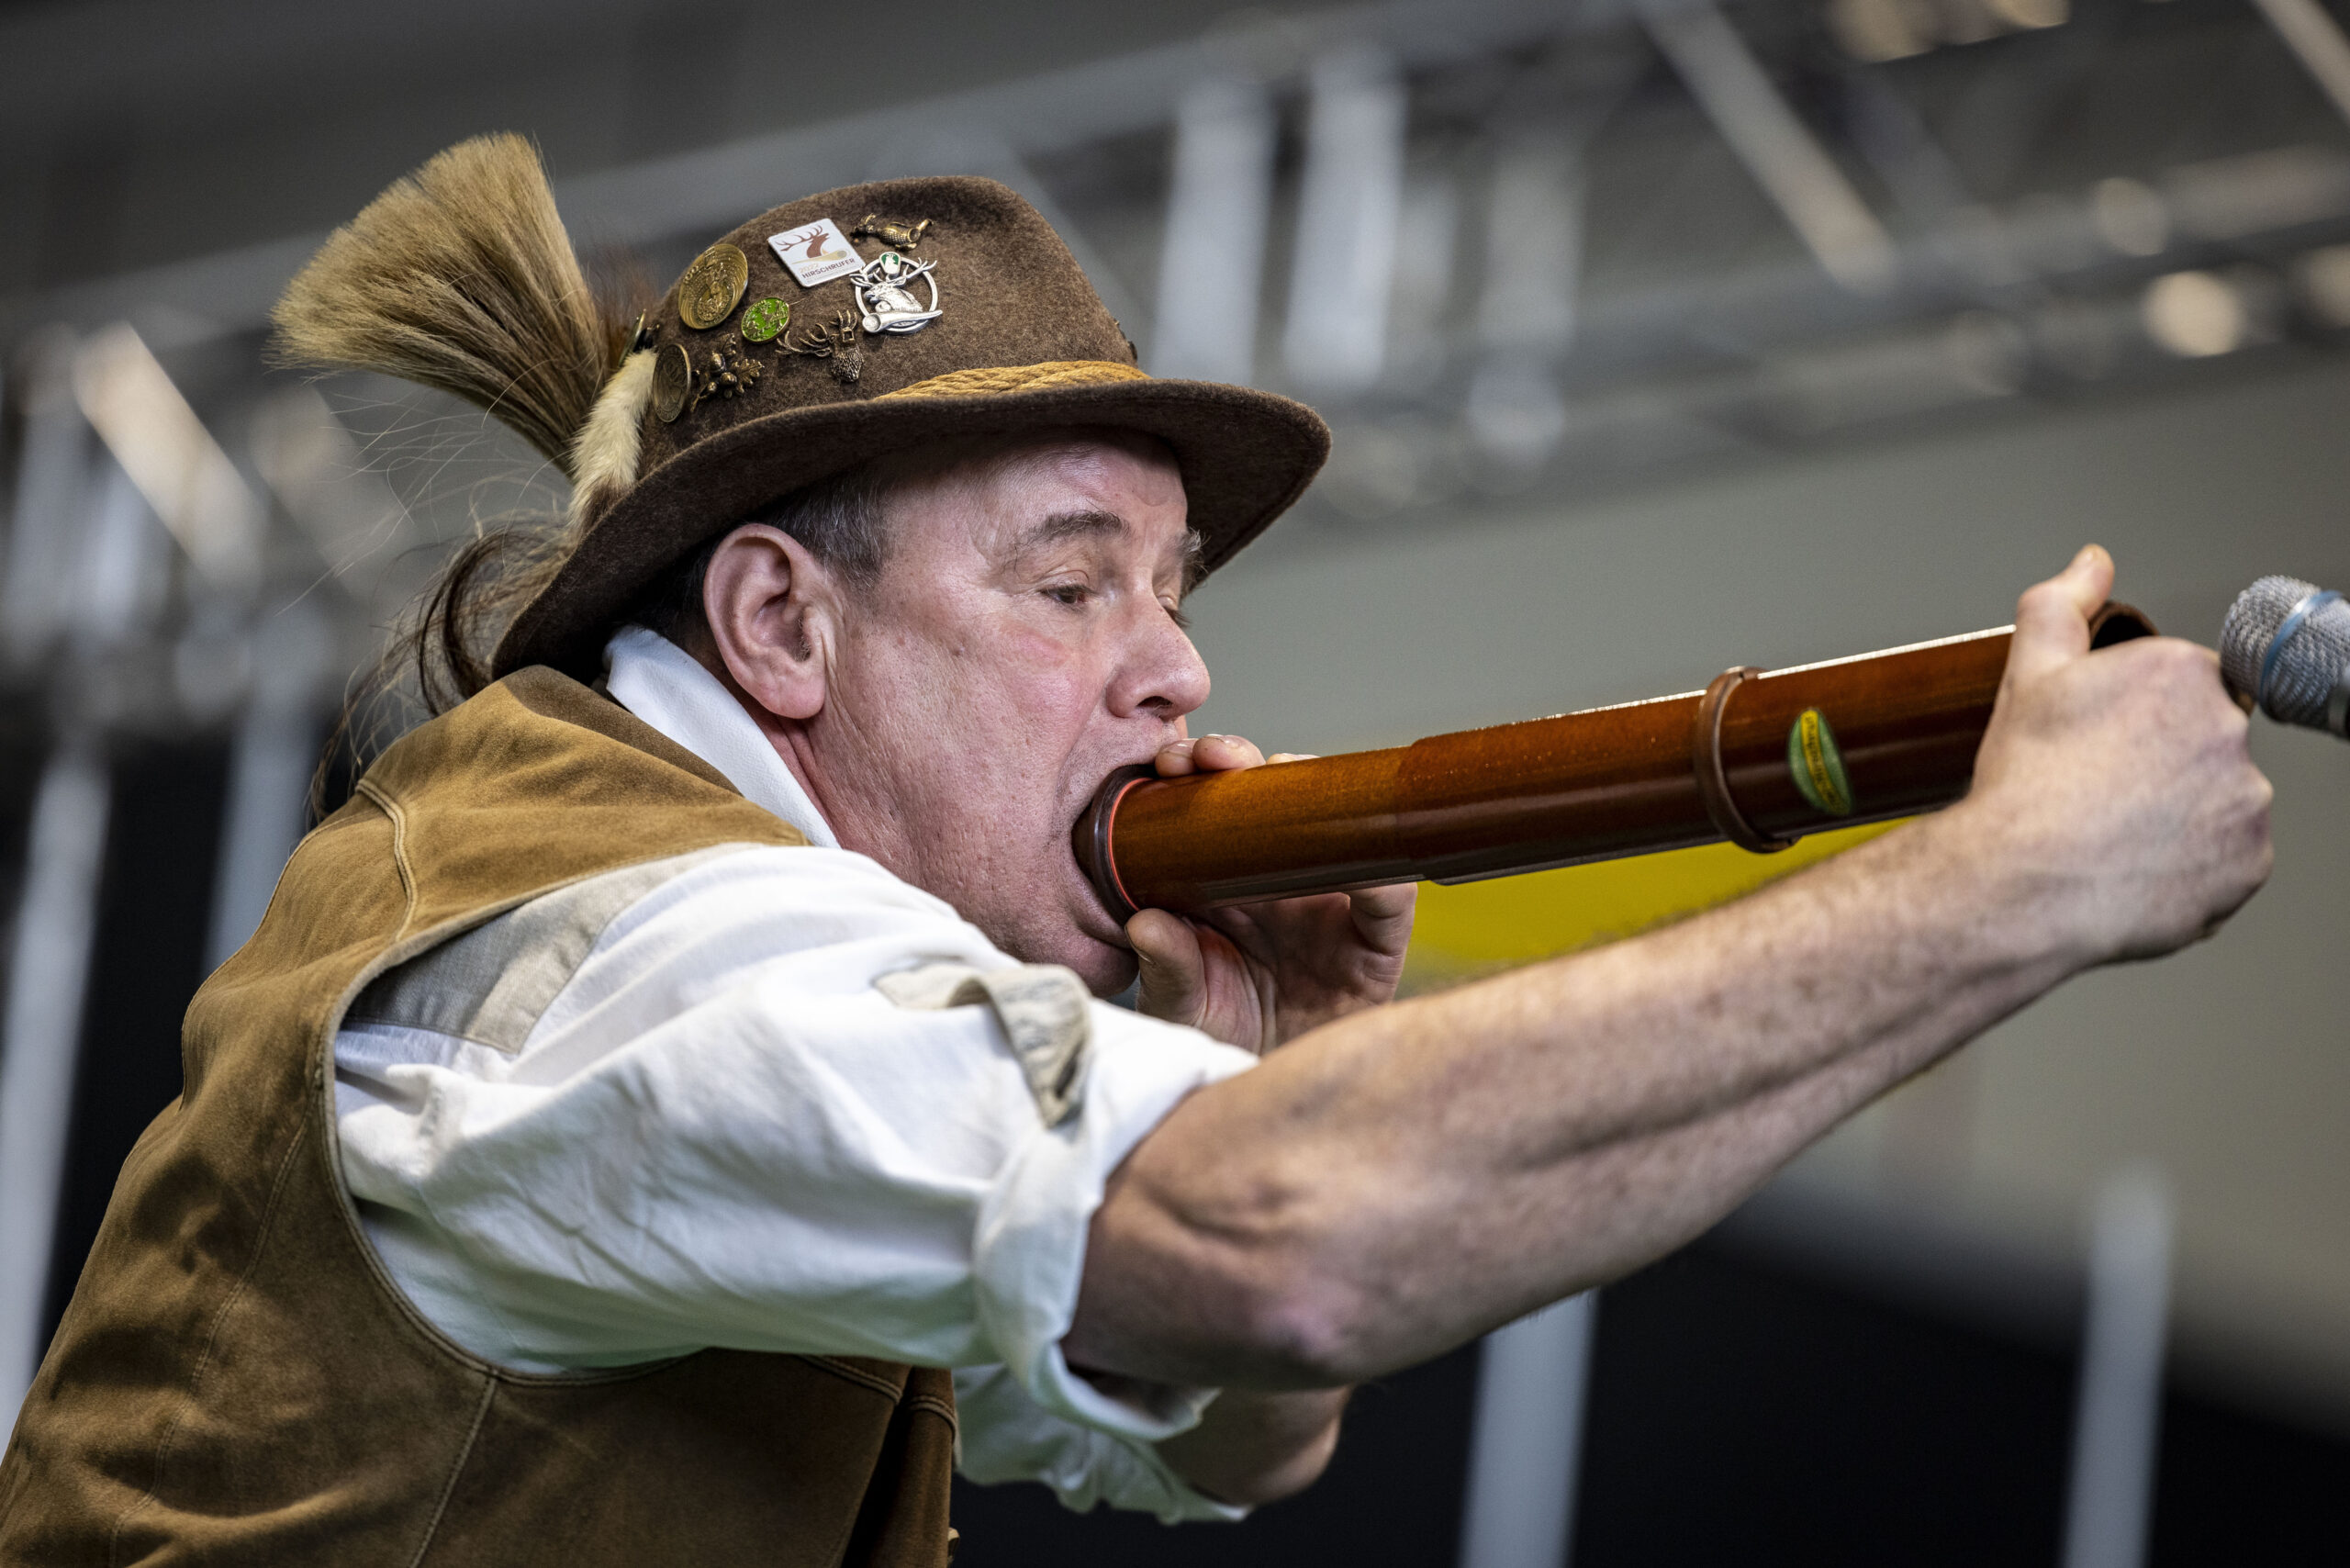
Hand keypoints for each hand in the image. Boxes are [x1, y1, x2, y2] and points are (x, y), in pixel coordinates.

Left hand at [1126, 734, 1415, 1053]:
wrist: (1274, 1093)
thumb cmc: (1222, 1038)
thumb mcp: (1179, 1006)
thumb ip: (1165, 968)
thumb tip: (1146, 923)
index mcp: (1224, 882)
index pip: (1211, 809)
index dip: (1192, 775)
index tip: (1167, 764)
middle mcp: (1278, 879)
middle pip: (1268, 797)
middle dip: (1239, 760)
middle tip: (1209, 757)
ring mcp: (1330, 901)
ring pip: (1333, 824)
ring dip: (1313, 790)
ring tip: (1281, 776)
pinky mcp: (1377, 940)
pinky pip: (1391, 898)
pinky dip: (1384, 875)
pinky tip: (1359, 858)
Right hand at [1961, 545, 2271, 964]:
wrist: (2017, 881)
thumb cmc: (2023, 783)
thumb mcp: (2027, 674)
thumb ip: (2064, 603)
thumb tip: (2092, 563)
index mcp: (2182, 673)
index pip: (2185, 685)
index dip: (2141, 715)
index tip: (2105, 742)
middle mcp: (2228, 729)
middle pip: (2207, 741)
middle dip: (2165, 761)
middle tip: (2103, 789)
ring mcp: (2246, 799)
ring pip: (2221, 800)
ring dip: (2182, 814)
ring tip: (2115, 833)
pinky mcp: (2250, 863)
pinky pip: (2229, 859)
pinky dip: (2193, 865)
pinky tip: (2137, 864)